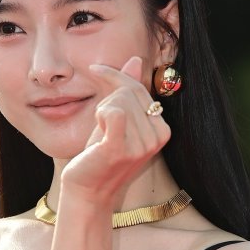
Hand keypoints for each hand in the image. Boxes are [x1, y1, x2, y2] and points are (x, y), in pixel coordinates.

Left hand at [61, 56, 170, 208]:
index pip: (140, 88)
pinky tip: (99, 131)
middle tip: (100, 123)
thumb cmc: (99, 154)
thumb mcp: (116, 118)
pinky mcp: (120, 149)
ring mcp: (141, 145)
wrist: (87, 190)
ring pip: (118, 100)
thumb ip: (126, 90)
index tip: (96, 71)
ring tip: (101, 134)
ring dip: (102, 111)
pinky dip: (101, 115)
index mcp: (162, 130)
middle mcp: (157, 138)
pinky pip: (113, 113)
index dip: (116, 77)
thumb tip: (135, 60)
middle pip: (129, 92)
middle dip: (108, 99)